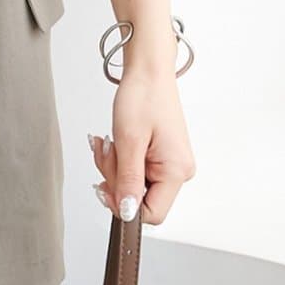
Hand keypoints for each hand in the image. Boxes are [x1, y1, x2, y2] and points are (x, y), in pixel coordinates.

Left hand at [88, 67, 195, 224]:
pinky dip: (121, 160)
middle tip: (106, 152)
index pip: (151, 214)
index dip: (124, 205)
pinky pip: (137, 171)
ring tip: (109, 142)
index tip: (104, 185)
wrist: (149, 70)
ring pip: (135, 185)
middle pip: (140, 198)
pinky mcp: (162, 157)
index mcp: (177, 171)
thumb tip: (128, 214)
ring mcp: (171, 164)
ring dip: (114, 167)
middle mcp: (179, 171)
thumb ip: (128, 181)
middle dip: (115, 179)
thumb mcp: (129, 141)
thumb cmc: (143, 95)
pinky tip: (115, 143)